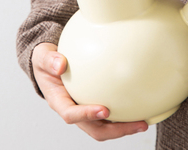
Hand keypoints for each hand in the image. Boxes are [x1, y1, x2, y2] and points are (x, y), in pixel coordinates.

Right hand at [32, 43, 147, 140]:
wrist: (50, 63)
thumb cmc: (46, 61)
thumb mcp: (43, 56)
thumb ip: (49, 60)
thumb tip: (61, 64)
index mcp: (58, 100)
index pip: (71, 114)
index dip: (87, 115)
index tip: (104, 110)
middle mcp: (72, 108)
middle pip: (94, 129)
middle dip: (115, 130)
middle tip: (138, 123)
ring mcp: (84, 108)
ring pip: (104, 126)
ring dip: (123, 127)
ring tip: (144, 121)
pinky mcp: (92, 103)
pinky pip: (109, 114)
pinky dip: (123, 114)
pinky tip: (137, 106)